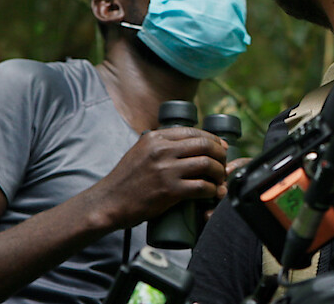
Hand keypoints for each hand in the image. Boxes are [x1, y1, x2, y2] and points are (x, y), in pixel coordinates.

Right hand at [86, 126, 227, 229]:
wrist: (109, 202)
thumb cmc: (126, 180)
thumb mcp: (140, 151)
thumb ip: (159, 144)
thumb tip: (184, 141)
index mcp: (156, 138)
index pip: (193, 131)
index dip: (213, 139)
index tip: (221, 147)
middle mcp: (162, 150)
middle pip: (205, 145)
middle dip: (220, 154)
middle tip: (224, 164)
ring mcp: (166, 170)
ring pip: (207, 164)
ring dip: (219, 173)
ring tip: (220, 180)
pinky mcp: (169, 191)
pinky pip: (202, 186)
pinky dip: (212, 190)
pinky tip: (213, 193)